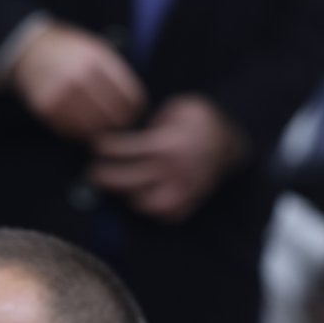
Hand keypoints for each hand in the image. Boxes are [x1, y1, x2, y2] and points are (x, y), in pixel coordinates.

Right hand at [10, 22, 144, 140]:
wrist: (26, 47)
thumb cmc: (69, 50)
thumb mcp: (94, 48)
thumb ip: (114, 72)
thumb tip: (137, 105)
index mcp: (95, 59)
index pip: (129, 95)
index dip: (137, 108)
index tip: (136, 111)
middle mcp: (78, 76)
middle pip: (114, 115)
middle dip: (122, 122)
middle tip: (121, 124)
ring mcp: (61, 93)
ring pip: (95, 127)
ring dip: (102, 130)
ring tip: (104, 127)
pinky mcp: (46, 108)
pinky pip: (73, 131)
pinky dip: (82, 132)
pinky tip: (83, 125)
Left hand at [88, 96, 246, 222]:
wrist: (230, 140)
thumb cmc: (198, 120)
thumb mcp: (176, 107)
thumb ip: (151, 121)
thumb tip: (128, 131)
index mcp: (167, 144)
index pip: (125, 150)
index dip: (105, 147)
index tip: (96, 144)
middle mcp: (173, 171)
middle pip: (127, 181)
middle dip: (105, 177)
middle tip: (93, 172)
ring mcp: (183, 190)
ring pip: (146, 204)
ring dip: (129, 195)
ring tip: (120, 186)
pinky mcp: (190, 202)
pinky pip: (166, 215)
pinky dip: (153, 210)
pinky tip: (143, 197)